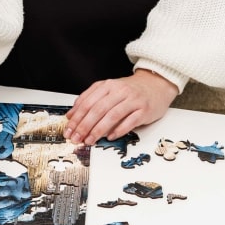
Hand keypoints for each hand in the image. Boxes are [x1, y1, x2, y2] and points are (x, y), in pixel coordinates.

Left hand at [64, 69, 178, 146]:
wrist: (156, 84)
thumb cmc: (130, 90)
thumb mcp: (109, 89)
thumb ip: (90, 99)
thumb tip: (72, 115)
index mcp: (108, 86)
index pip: (88, 102)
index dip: (76, 117)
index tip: (69, 129)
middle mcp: (120, 91)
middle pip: (98, 109)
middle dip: (84, 126)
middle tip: (76, 138)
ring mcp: (133, 100)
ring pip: (112, 116)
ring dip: (98, 130)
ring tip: (90, 140)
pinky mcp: (144, 110)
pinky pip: (130, 121)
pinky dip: (119, 130)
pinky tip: (110, 137)